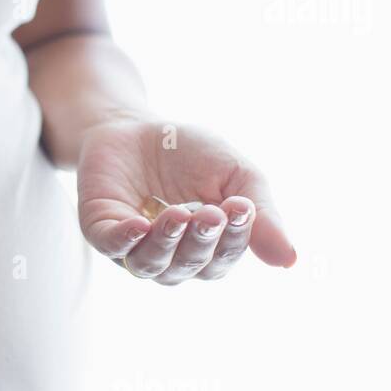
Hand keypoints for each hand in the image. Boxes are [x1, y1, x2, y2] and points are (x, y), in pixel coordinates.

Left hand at [76, 115, 295, 283]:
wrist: (136, 125)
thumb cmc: (190, 153)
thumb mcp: (236, 175)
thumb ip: (261, 215)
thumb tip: (290, 260)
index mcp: (206, 249)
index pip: (222, 258)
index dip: (234, 239)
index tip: (241, 207)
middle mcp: (169, 258)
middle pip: (189, 266)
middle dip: (202, 240)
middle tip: (212, 211)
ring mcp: (132, 248)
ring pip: (151, 263)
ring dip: (168, 242)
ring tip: (179, 214)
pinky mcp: (101, 230)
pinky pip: (112, 246)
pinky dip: (125, 240)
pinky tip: (139, 225)